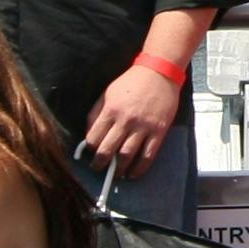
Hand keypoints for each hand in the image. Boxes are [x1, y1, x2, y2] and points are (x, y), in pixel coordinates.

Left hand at [85, 59, 187, 181]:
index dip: (90, 149)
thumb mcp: (107, 93)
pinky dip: (140, 168)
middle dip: (100, 164)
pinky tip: (134, 174)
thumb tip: (89, 134)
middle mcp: (125, 120)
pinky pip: (148, 155)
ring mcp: (143, 127)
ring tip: (117, 174)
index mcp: (110, 110)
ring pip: (127, 155)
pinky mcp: (159, 131)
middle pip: (108, 150)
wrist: (159, 73)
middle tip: (99, 169)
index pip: (94, 138)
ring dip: (120, 169)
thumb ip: (96, 113)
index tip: (91, 154)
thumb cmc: (131, 83)